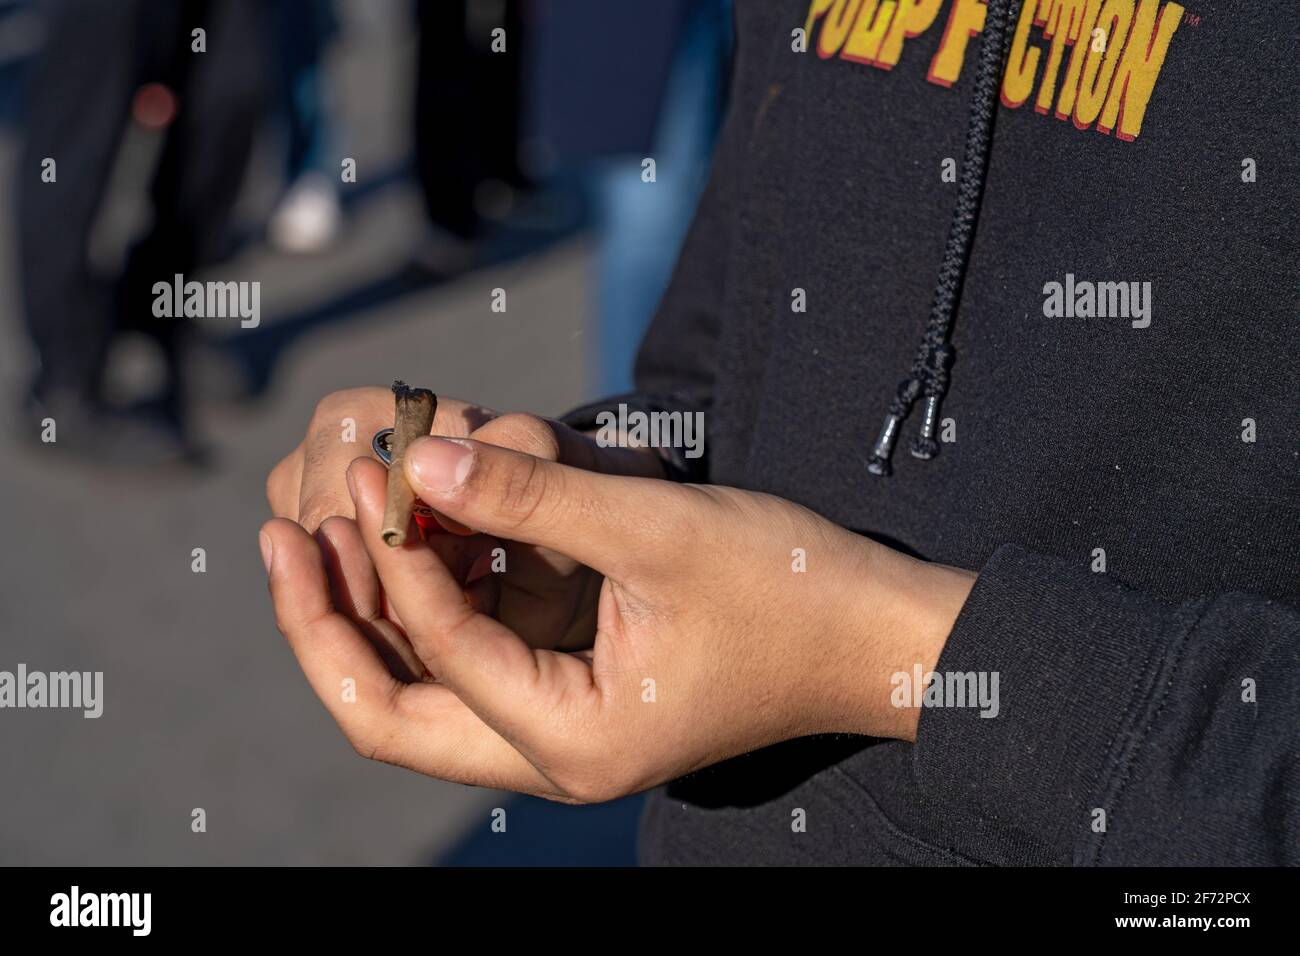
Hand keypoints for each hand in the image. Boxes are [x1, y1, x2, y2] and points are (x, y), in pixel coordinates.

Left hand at [260, 437, 975, 801]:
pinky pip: (471, 655)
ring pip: (422, 688)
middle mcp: (552, 754)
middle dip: (327, 623)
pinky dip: (439, 597)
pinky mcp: (574, 687)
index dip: (395, 557)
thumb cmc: (787, 591)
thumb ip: (530, 494)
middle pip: (392, 712)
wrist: (875, 636)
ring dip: (377, 605)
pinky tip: (425, 528)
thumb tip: (417, 454)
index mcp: (573, 740)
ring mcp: (558, 725)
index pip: (440, 653)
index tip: (371, 473)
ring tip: (334, 519)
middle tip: (282, 536)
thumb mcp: (655, 530)